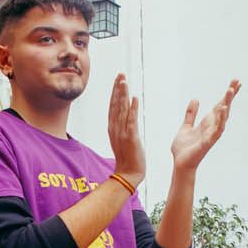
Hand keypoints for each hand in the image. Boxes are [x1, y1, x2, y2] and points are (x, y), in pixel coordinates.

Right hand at [105, 74, 143, 188]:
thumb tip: (125, 114)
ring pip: (121, 109)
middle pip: (115, 104)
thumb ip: (122, 126)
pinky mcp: (131, 138)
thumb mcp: (122, 138)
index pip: (113, 106)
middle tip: (121, 73)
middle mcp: (115, 128)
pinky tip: (134, 98)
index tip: (118, 79)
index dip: (115, 91)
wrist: (128, 173)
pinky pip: (131, 120)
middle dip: (117, 88)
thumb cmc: (127, 157)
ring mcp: (122, 132)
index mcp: (113, 127)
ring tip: (124, 81)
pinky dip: (133, 109)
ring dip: (123, 94)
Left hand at [167, 79, 239, 173]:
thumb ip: (191, 114)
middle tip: (237, 81)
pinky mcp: (208, 142)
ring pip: (223, 117)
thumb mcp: (185, 126)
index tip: (235, 82)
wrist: (180, 163)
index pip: (220, 105)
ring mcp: (211, 134)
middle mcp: (212, 127)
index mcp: (207, 122)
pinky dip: (221, 120)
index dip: (227, 94)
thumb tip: (196, 99)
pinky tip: (223, 109)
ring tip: (230, 90)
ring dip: (227, 103)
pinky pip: (217, 130)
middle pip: (224, 108)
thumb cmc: (184, 148)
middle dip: (230, 95)